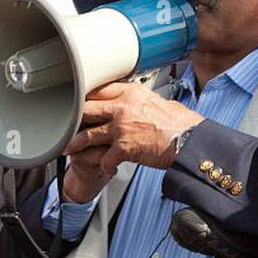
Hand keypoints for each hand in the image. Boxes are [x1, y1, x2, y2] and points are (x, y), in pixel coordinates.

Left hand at [64, 80, 204, 179]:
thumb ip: (145, 102)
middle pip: (87, 109)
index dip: (87, 96)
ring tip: (68, 148)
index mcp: (132, 93)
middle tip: (66, 123)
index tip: (80, 101)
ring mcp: (120, 128)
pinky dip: (104, 165)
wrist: (190, 140)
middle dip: (74, 117)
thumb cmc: (182, 124)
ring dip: (77, 143)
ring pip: (88, 135)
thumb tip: (143, 104)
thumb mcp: (162, 102)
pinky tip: (105, 168)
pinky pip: (105, 158)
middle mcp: (122, 108)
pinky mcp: (123, 148)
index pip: (100, 89)